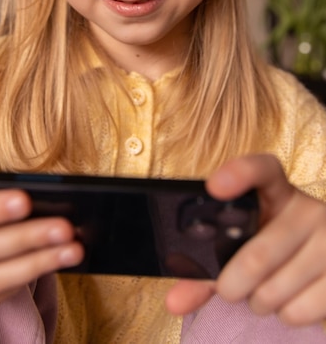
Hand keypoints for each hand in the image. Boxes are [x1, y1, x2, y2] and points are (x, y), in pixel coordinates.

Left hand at [166, 154, 325, 326]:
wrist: (324, 266)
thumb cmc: (274, 252)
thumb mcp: (243, 248)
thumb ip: (207, 270)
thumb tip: (173, 301)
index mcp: (277, 192)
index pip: (263, 169)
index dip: (239, 173)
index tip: (214, 187)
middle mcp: (307, 210)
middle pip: (257, 254)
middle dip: (232, 283)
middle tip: (229, 288)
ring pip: (274, 290)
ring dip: (260, 302)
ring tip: (266, 289)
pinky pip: (297, 310)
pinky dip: (285, 315)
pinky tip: (291, 298)